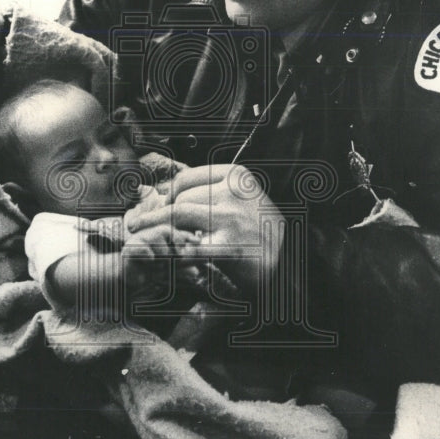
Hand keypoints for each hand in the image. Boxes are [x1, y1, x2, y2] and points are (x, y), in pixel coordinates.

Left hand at [125, 164, 285, 291]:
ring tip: (149, 240)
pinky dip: (171, 250)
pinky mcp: (230, 246)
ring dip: (160, 229)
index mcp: (236, 175)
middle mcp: (234, 192)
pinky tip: (163, 257)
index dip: (169, 195)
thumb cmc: (260, 231)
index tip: (162, 208)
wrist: (290, 263)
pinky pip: (188, 245)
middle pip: (180, 199)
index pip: (186, 179)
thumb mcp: (243, 198)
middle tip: (149, 229)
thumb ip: (212, 192)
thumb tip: (166, 195)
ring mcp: (232, 218)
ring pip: (179, 216)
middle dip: (162, 215)